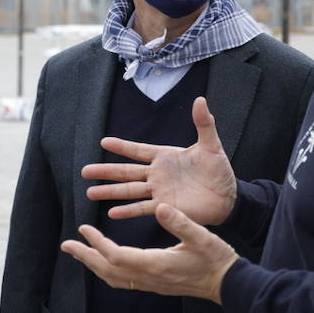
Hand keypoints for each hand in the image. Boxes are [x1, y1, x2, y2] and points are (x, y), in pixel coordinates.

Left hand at [61, 203, 238, 303]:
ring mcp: (151, 284)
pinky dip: (108, 270)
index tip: (83, 228)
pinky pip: (123, 280)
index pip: (116, 255)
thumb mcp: (201, 236)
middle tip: (67, 245)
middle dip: (85, 257)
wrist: (228, 284)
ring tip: (80, 253)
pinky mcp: (155, 285)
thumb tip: (159, 206)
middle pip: (107, 270)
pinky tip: (105, 262)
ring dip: (94, 265)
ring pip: (113, 278)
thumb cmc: (216, 259)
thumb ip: (180, 222)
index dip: (96, 243)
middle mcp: (148, 277)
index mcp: (155, 264)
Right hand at [82, 97, 237, 225]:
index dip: (122, 147)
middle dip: (106, 171)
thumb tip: (200, 99)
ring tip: (90, 193)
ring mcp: (159, 191)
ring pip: (129, 191)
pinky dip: (128, 211)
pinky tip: (112, 213)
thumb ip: (204, 124)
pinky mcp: (165, 208)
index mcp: (165, 157)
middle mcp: (157, 174)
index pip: (138, 150)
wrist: (228, 197)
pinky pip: (143, 208)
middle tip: (84, 171)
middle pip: (126, 172)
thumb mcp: (211, 145)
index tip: (103, 142)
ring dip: (110, 192)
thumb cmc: (219, 170)